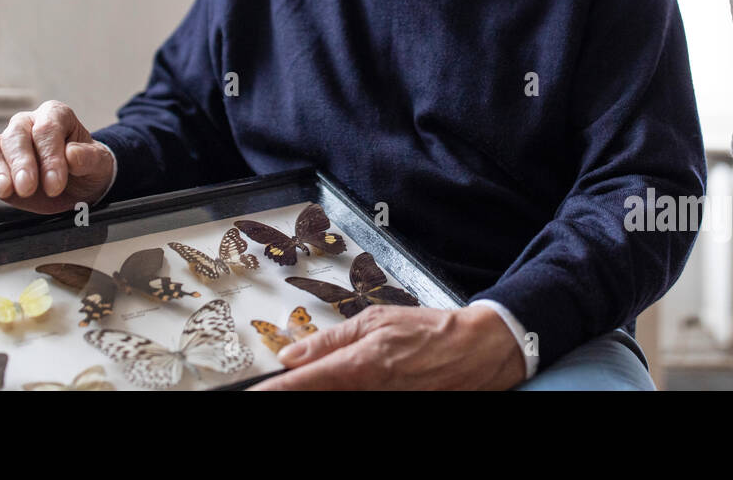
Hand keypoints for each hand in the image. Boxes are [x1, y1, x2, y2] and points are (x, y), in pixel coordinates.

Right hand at [0, 100, 113, 213]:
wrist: (79, 185)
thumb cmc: (86, 167)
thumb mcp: (97, 164)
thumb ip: (87, 158)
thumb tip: (72, 155)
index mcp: (53, 115)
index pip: (46, 129)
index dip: (50, 156)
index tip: (56, 184)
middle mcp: (25, 125)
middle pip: (14, 136)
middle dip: (20, 163)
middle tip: (27, 187)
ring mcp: (4, 146)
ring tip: (4, 191)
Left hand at [247, 304, 526, 390]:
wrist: (478, 352)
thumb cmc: (430, 332)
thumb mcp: (377, 320)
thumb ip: (330, 339)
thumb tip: (291, 353)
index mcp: (359, 365)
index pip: (303, 385)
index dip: (274, 392)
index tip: (254, 395)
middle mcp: (369, 393)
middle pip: (317, 399)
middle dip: (298, 392)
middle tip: (285, 386)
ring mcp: (385, 406)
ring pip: (338, 405)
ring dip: (324, 394)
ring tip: (319, 383)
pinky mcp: (396, 412)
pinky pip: (360, 408)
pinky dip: (346, 398)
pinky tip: (345, 387)